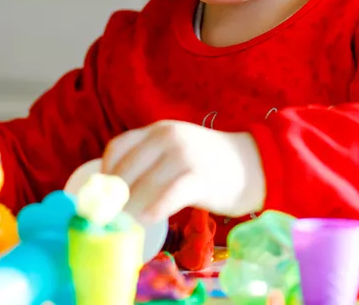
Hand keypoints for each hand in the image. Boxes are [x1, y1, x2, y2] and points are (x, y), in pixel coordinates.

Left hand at [101, 121, 265, 223]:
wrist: (256, 164)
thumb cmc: (211, 164)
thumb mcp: (178, 150)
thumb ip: (151, 161)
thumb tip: (115, 192)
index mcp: (159, 130)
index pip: (118, 148)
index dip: (105, 175)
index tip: (102, 197)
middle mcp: (168, 137)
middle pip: (126, 171)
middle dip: (113, 200)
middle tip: (109, 220)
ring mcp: (184, 156)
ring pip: (142, 187)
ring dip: (129, 211)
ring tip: (125, 227)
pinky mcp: (199, 177)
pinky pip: (166, 197)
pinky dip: (152, 212)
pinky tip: (148, 223)